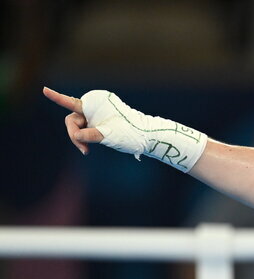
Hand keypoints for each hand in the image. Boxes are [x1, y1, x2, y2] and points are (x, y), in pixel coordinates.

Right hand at [43, 87, 207, 171]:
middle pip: (72, 120)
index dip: (57, 97)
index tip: (44, 89)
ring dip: (80, 139)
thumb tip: (76, 135)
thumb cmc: (131, 133)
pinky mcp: (98, 121)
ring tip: (87, 151)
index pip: (71, 102)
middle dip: (75, 134)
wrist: (146, 137)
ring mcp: (95, 114)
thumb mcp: (110, 135)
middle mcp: (93, 106)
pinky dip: (85, 138)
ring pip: (78, 126)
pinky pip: (85, 129)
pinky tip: (86, 149)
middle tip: (84, 150)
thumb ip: (91, 134)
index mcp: (96, 103)